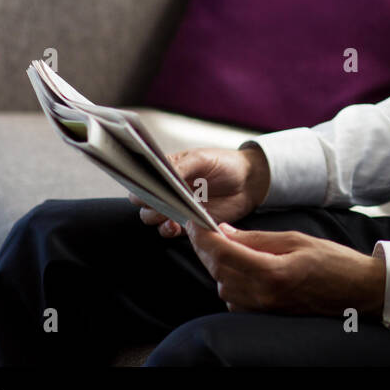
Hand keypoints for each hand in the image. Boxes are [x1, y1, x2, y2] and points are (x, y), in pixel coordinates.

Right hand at [127, 145, 269, 237]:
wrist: (249, 182)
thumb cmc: (225, 164)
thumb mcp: (203, 159)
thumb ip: (182, 166)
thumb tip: (161, 174)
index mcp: (168, 170)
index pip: (143, 179)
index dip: (140, 184)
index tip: (145, 188)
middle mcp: (168, 190)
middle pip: (143, 201)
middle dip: (147, 203)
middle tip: (160, 201)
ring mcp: (177, 207)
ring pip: (152, 217)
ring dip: (156, 217)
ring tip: (169, 214)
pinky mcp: (187, 222)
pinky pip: (168, 231)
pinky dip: (168, 230)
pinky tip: (176, 225)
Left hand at [186, 223, 386, 316]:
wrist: (358, 293)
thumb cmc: (334, 263)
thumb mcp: (296, 240)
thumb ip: (256, 239)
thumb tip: (223, 231)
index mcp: (272, 272)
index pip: (222, 253)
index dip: (202, 236)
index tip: (194, 220)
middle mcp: (263, 296)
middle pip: (217, 270)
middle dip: (205, 247)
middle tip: (202, 227)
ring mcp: (263, 310)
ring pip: (222, 285)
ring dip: (216, 264)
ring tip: (221, 243)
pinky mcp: (264, 316)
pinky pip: (233, 298)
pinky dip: (228, 279)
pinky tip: (238, 265)